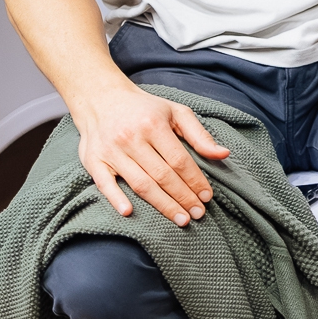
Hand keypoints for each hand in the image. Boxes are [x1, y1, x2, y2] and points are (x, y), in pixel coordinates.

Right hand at [73, 81, 231, 225]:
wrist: (102, 99)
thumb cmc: (145, 109)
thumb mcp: (176, 112)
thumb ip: (199, 135)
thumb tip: (224, 154)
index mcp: (153, 125)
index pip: (179, 160)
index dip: (195, 180)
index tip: (207, 197)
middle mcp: (131, 138)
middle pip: (162, 175)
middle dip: (183, 197)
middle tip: (198, 214)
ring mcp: (111, 151)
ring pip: (140, 183)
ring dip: (162, 204)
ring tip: (180, 219)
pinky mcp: (93, 161)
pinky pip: (104, 184)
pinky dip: (116, 198)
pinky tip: (129, 212)